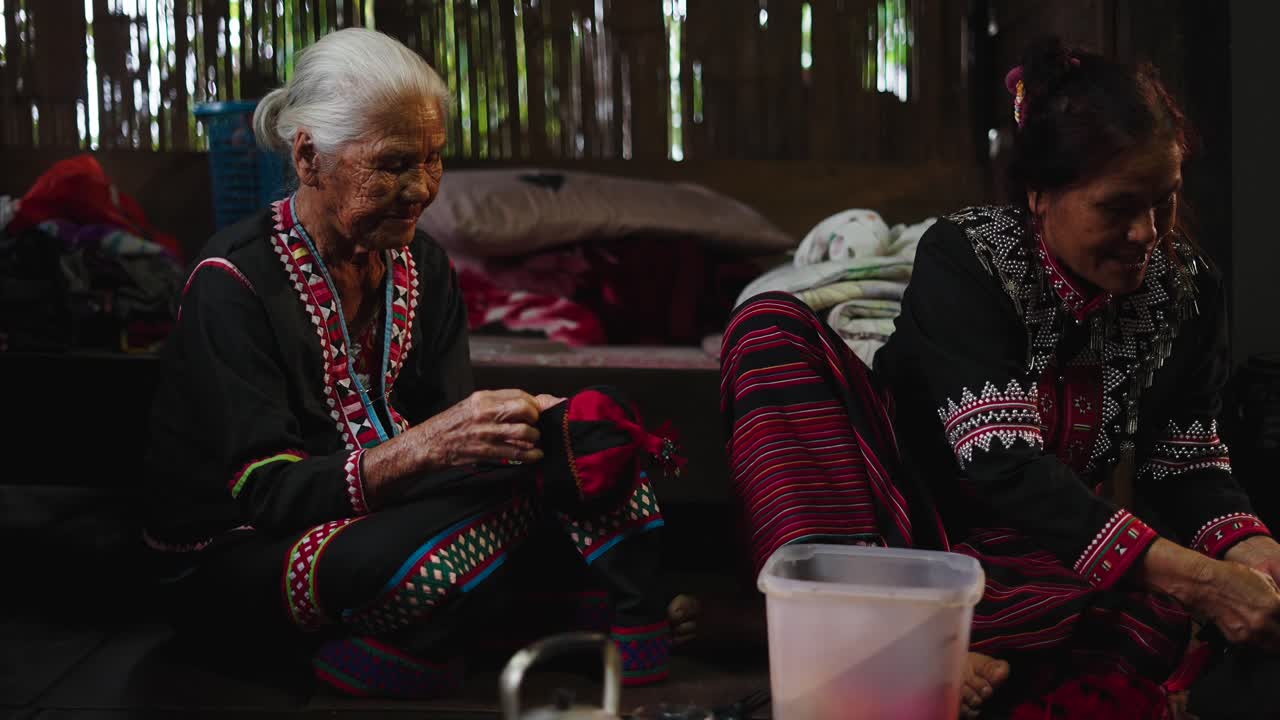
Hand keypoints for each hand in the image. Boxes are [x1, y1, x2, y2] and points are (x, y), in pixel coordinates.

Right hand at [414, 389, 550, 465]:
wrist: (428, 443)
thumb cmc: (450, 425)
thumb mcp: (471, 405)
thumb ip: (496, 404)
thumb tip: (523, 406)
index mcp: (483, 398)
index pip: (518, 394)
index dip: (533, 402)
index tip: (537, 409)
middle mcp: (485, 413)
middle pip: (524, 409)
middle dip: (536, 417)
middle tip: (535, 424)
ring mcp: (486, 433)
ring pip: (523, 432)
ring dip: (534, 437)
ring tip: (534, 440)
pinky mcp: (485, 451)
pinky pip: (515, 453)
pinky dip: (530, 455)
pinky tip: (535, 455)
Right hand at [1142, 538, 1279, 649]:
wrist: (1201, 584)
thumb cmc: (1230, 577)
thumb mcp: (1264, 579)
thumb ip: (1278, 595)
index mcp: (1275, 606)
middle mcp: (1264, 624)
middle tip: (1277, 624)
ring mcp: (1250, 635)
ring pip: (1274, 649)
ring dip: (1275, 641)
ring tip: (1272, 631)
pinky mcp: (1237, 640)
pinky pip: (1257, 648)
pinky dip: (1261, 643)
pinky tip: (1259, 632)